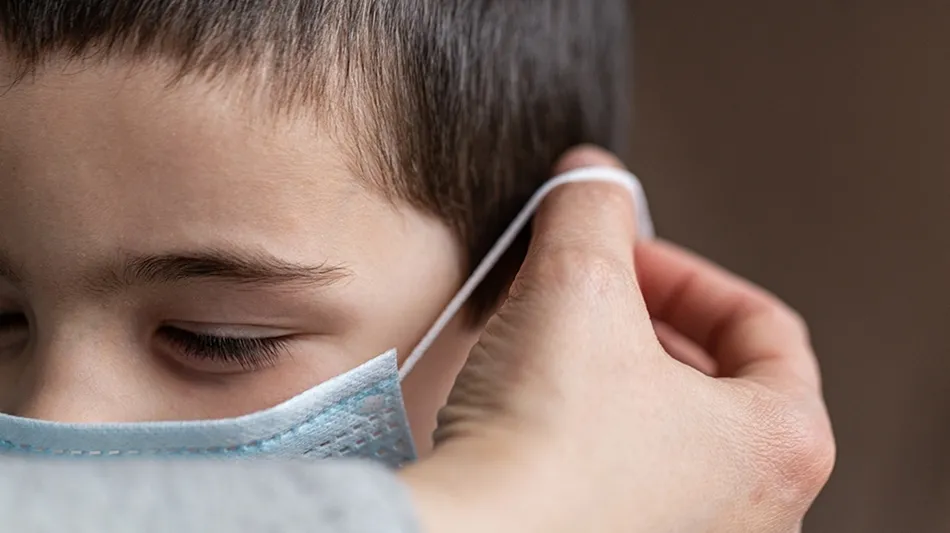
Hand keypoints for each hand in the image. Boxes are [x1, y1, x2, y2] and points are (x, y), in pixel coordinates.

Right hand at [400, 146, 834, 532]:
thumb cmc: (548, 446)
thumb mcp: (577, 286)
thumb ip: (592, 212)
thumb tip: (588, 177)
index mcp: (782, 442)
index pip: (761, 325)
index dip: (683, 273)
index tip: (625, 258)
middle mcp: (756, 508)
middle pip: (713, 376)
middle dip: (640, 320)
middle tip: (581, 295)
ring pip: (667, 427)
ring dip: (612, 373)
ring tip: (550, 349)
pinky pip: (625, 474)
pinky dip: (589, 430)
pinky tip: (535, 413)